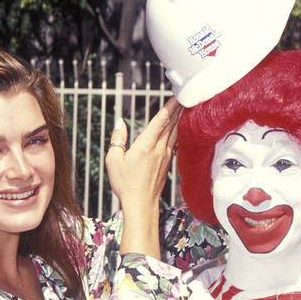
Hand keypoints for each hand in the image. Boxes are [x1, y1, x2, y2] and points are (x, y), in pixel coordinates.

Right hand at [106, 97, 182, 257]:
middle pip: (172, 123)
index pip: (161, 120)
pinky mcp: (168, 164)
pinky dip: (178, 133)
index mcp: (146, 144)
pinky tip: (180, 130)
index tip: (178, 94)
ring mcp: (166, 156)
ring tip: (186, 107)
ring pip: (176, 132)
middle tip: (187, 95)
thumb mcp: (113, 160)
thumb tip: (120, 123)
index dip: (170, 105)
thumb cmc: (125, 184)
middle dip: (179, 108)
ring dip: (181, 119)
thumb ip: (118, 139)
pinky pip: (175, 143)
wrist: (141, 204)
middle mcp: (159, 148)